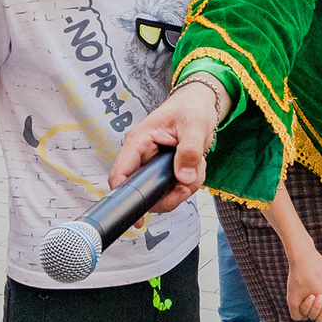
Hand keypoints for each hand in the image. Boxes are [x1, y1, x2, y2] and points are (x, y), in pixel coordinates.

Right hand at [108, 74, 220, 212]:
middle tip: (187, 185)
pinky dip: (188, 183)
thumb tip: (182, 178)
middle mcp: (141, 155)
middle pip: (144, 191)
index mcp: (139, 141)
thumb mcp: (194, 125)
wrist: (200, 103)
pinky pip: (173, 187)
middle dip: (169, 193)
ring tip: (197, 167)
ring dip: (183, 187)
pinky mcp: (163, 169)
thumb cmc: (192, 107)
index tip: (138, 219)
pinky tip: (196, 167)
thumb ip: (189, 151)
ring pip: (162, 192)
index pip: (121, 174)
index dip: (124, 198)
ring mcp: (152, 164)